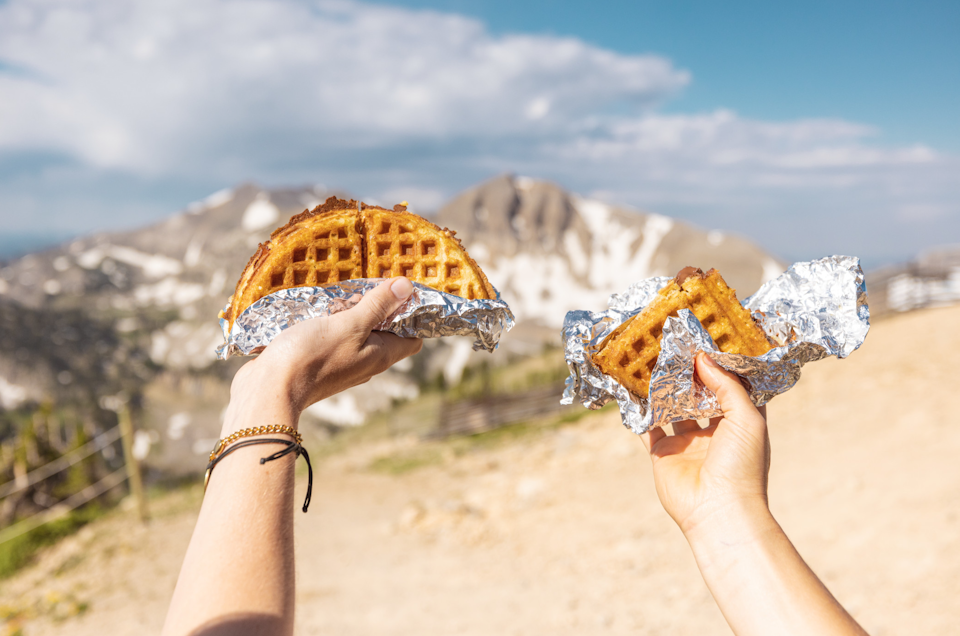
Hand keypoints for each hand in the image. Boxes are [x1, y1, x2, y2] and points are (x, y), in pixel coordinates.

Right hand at [226, 277, 422, 427]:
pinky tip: (318, 306)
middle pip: (384, 331)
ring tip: (340, 292)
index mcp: (381, 355)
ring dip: (351, 311)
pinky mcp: (319, 362)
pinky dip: (331, 321)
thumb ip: (377, 306)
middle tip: (366, 285)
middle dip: (379, 306)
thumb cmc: (312, 356)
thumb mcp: (349, 324)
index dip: (414, 313)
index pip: (413, 336)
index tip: (403, 290)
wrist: (268, 389)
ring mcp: (342, 364)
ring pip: (357, 332)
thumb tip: (407, 287)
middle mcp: (366, 362)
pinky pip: (333, 337)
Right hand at [640, 352, 769, 536]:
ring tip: (652, 360)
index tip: (709, 341)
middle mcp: (714, 431)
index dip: (721, 366)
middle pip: (698, 394)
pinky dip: (638, 410)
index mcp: (740, 422)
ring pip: (671, 407)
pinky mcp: (662, 453)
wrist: (718, 510)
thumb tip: (702, 358)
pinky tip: (629, 388)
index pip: (731, 387)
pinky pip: (646, 427)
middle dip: (688, 373)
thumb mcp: (747, 417)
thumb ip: (726, 385)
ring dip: (662, 387)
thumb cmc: (742, 466)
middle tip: (675, 345)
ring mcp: (686, 442)